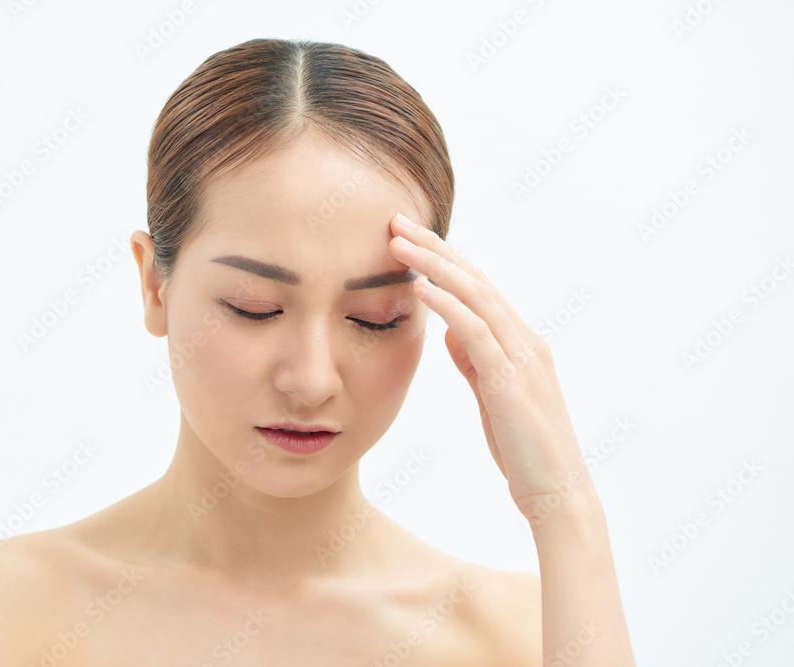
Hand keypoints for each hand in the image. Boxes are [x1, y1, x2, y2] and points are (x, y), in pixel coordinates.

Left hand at [388, 212, 593, 523]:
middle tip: (395, 220)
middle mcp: (524, 340)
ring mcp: (521, 357)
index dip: (443, 259)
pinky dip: (448, 305)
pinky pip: (476, 333)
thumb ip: (475, 360)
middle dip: (435, 248)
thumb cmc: (523, 447)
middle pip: (475, 279)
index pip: (478, 287)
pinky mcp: (511, 381)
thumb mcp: (492, 395)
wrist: (556, 492)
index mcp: (520, 342)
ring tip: (398, 242)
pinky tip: (421, 288)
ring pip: (476, 296)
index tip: (407, 239)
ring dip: (435, 265)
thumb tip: (450, 331)